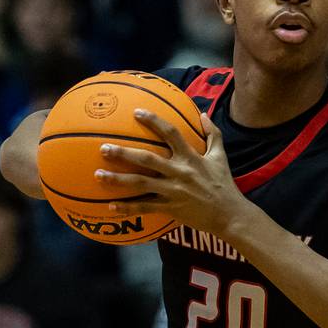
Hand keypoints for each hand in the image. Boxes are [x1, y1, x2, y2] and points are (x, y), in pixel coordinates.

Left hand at [95, 112, 253, 238]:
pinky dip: (128, 208)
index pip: (170, 133)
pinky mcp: (171, 208)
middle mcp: (179, 172)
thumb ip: (212, 134)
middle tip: (103, 148)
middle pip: (147, 159)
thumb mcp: (220, 156)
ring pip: (141, 184)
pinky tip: (111, 207)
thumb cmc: (224, 184)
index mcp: (191, 157)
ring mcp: (173, 191)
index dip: (153, 121)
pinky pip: (146, 207)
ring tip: (97, 175)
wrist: (229, 214)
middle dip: (124, 153)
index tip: (136, 112)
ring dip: (118, 180)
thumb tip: (203, 113)